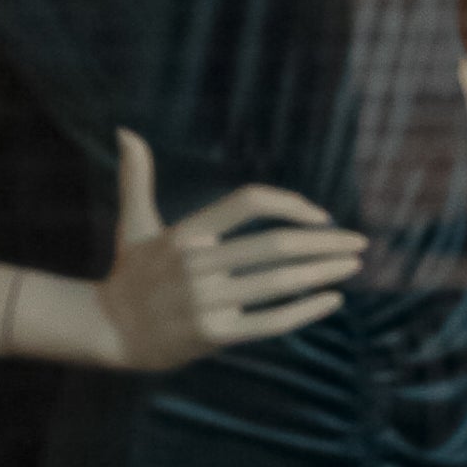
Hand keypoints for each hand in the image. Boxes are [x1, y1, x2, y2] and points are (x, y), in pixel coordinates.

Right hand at [93, 127, 363, 371]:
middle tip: (360, 242)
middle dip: (326, 242)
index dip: (290, 204)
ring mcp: (205, 300)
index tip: (320, 215)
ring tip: (353, 265)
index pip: (249, 202)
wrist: (107, 332)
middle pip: (275, 245)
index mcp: (185, 233)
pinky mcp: (214, 335)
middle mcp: (196, 264)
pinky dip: (306, 310)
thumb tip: (126, 132)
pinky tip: (332, 299)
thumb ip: (136, 179)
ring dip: (324, 272)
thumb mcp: (133, 225)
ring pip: (279, 282)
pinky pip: (271, 321)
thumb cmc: (130, 276)